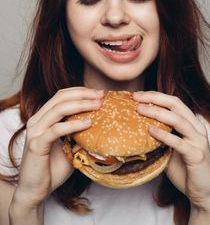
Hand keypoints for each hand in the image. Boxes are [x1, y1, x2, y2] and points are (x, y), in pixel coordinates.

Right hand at [12, 87, 103, 207]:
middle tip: (101, 95)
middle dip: (83, 94)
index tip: (99, 93)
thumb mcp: (71, 147)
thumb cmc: (53, 168)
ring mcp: (35, 131)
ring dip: (81, 105)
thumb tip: (101, 126)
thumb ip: (80, 135)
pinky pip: (56, 130)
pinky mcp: (36, 144)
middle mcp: (37, 120)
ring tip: (98, 105)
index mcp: (43, 117)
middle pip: (60, 97)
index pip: (62, 95)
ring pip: (58, 109)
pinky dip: (73, 125)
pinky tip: (88, 123)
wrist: (36, 191)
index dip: (80, 91)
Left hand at [133, 91, 209, 212]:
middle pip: (175, 104)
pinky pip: (178, 142)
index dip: (156, 96)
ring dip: (157, 112)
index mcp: (191, 124)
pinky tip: (150, 130)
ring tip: (140, 110)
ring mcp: (198, 141)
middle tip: (136, 98)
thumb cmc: (185, 170)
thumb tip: (136, 129)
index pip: (173, 102)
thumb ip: (160, 137)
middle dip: (154, 98)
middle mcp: (197, 128)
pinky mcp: (196, 155)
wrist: (203, 194)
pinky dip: (163, 135)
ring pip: (177, 120)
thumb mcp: (170, 149)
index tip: (138, 95)